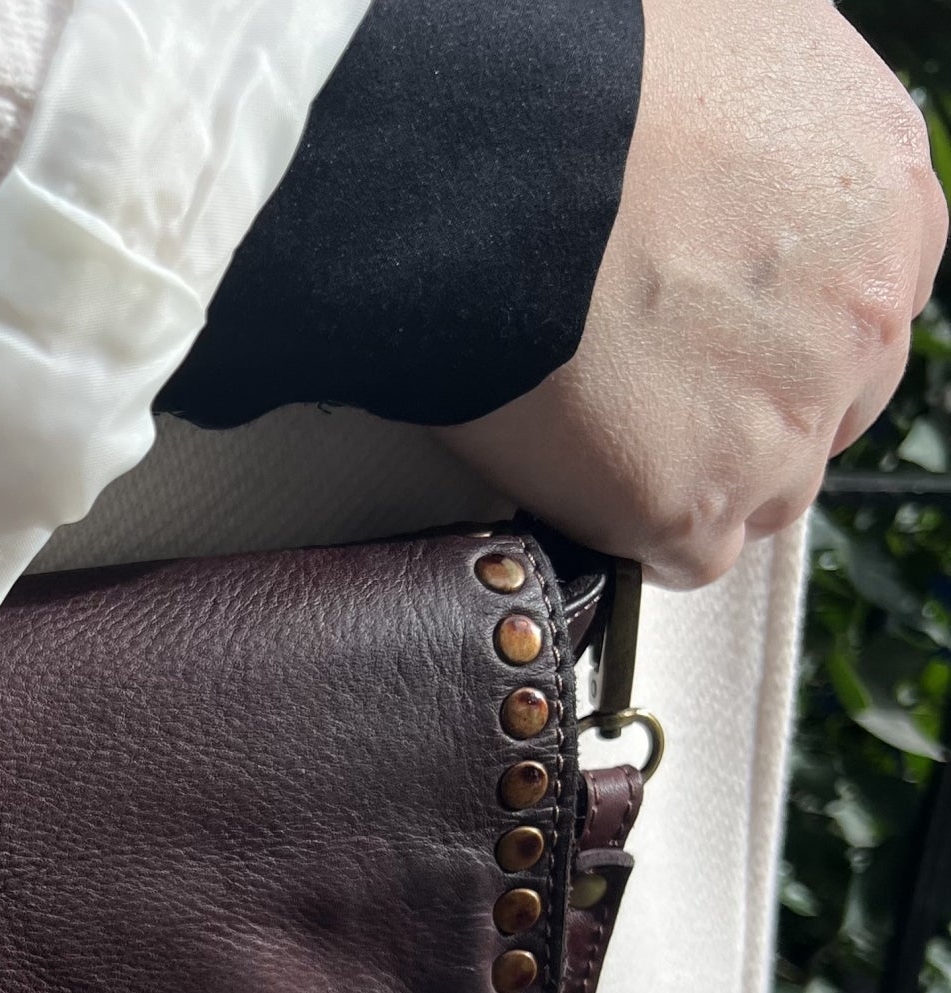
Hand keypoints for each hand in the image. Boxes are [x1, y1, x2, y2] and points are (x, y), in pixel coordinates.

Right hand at [433, 0, 946, 587]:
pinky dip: (626, 522)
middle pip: (825, 403)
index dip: (776, 316)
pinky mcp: (692, 505)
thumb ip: (764, 101)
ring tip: (595, 423)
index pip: (860, 296)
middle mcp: (864, 317)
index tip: (706, 321)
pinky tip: (570, 468)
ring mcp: (784, 424)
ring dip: (692, 470)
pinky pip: (675, 551)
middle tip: (642, 376)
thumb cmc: (583, 77)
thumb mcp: (733, 27)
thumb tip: (721, 125)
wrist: (494, 162)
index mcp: (886, 193)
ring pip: (761, 489)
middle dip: (748, 400)